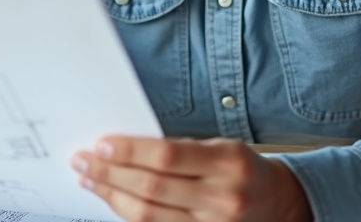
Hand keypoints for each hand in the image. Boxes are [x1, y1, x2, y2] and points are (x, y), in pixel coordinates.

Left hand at [71, 136, 311, 221]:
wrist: (277, 203)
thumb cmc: (240, 168)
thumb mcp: (220, 146)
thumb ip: (178, 149)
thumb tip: (123, 147)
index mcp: (227, 161)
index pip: (166, 156)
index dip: (129, 151)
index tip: (101, 145)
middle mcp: (222, 196)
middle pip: (152, 187)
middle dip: (111, 174)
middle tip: (83, 161)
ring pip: (149, 215)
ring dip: (112, 196)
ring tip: (89, 181)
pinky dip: (129, 215)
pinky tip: (113, 201)